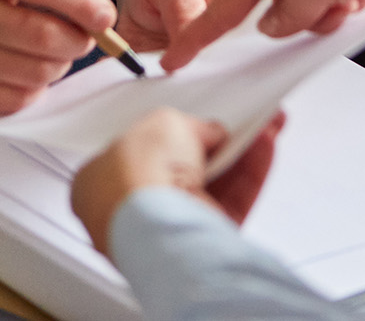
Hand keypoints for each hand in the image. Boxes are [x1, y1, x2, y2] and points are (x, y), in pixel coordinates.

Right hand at [0, 0, 117, 114]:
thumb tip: (92, 6)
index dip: (82, 3)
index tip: (104, 16)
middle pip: (43, 36)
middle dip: (78, 41)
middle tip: (83, 37)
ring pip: (35, 73)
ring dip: (58, 65)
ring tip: (50, 51)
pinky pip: (14, 100)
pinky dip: (33, 88)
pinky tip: (23, 69)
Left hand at [71, 108, 285, 255]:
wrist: (154, 222)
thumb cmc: (137, 174)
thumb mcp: (162, 121)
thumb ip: (189, 124)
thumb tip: (209, 133)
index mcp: (99, 180)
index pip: (139, 152)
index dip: (169, 134)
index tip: (196, 123)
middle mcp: (132, 209)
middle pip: (182, 169)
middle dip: (215, 145)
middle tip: (236, 126)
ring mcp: (166, 228)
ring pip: (212, 185)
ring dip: (241, 154)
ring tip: (265, 127)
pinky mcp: (201, 243)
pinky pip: (232, 202)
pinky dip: (251, 173)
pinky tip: (265, 146)